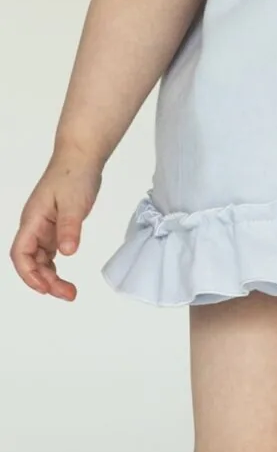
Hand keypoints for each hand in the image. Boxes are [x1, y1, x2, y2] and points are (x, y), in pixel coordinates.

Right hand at [9, 147, 102, 301]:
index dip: (29, 274)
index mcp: (33, 220)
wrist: (80, 157)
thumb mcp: (74, 203)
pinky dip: (54, 267)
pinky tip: (64, 277)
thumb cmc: (74, 175)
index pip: (21, 253)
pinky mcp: (54, 227)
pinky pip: (48, 253)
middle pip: (30, 261)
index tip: (45, 288)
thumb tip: (66, 252)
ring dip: (50, 277)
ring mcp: (43, 227)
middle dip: (44, 281)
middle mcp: (34, 226)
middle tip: (68, 294)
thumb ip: (69, 228)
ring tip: (69, 291)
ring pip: (39, 260)